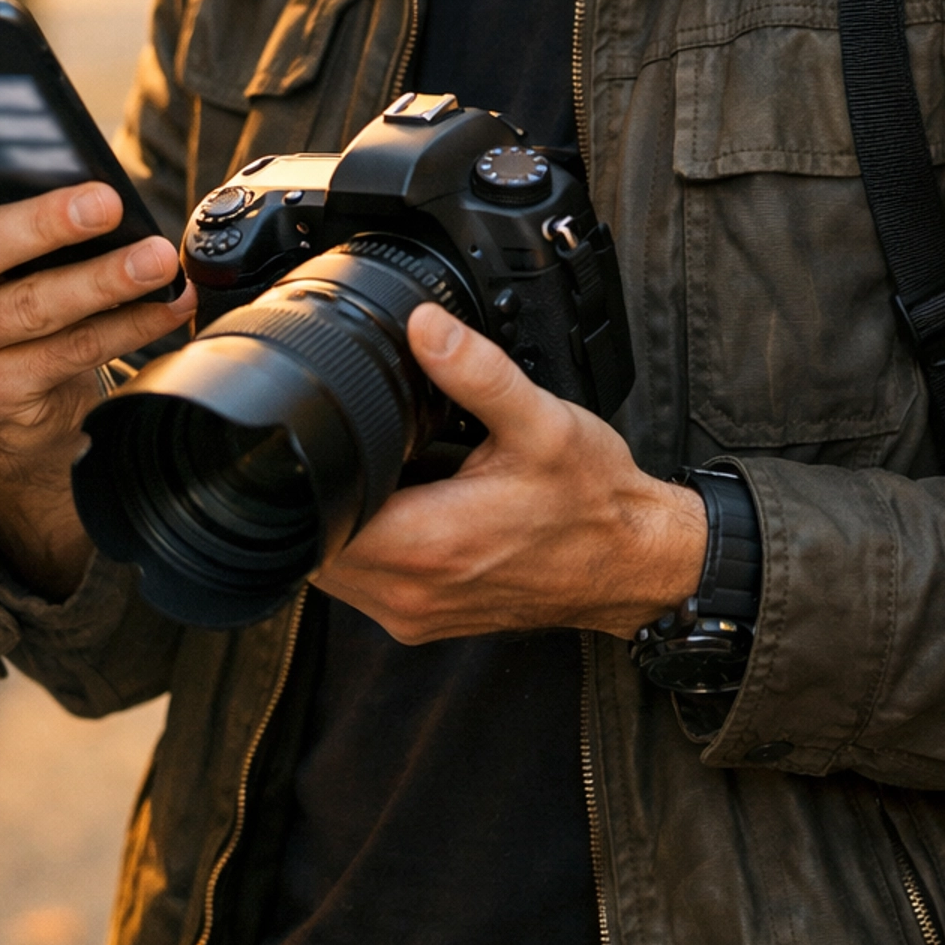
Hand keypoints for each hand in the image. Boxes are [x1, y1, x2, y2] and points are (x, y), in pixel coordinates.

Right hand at [0, 130, 190, 593]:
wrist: (11, 394)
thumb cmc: (13, 280)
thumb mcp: (1, 234)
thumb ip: (19, 195)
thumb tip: (90, 171)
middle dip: (44, 223)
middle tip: (106, 202)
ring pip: (29, 308)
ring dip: (103, 280)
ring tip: (156, 258)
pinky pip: (68, 354)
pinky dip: (127, 325)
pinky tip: (167, 304)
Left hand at [312, 304, 707, 641]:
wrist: (634, 563)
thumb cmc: (593, 502)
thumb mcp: (540, 421)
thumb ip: (476, 371)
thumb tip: (423, 325)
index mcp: (429, 546)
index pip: (316, 520)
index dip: (311, 472)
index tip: (330, 433)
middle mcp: (411, 593)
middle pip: (311, 544)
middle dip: (323, 491)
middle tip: (360, 441)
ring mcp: (415, 615)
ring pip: (332, 567)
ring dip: (342, 518)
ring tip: (384, 470)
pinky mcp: (425, 619)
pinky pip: (364, 581)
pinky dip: (367, 541)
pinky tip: (402, 502)